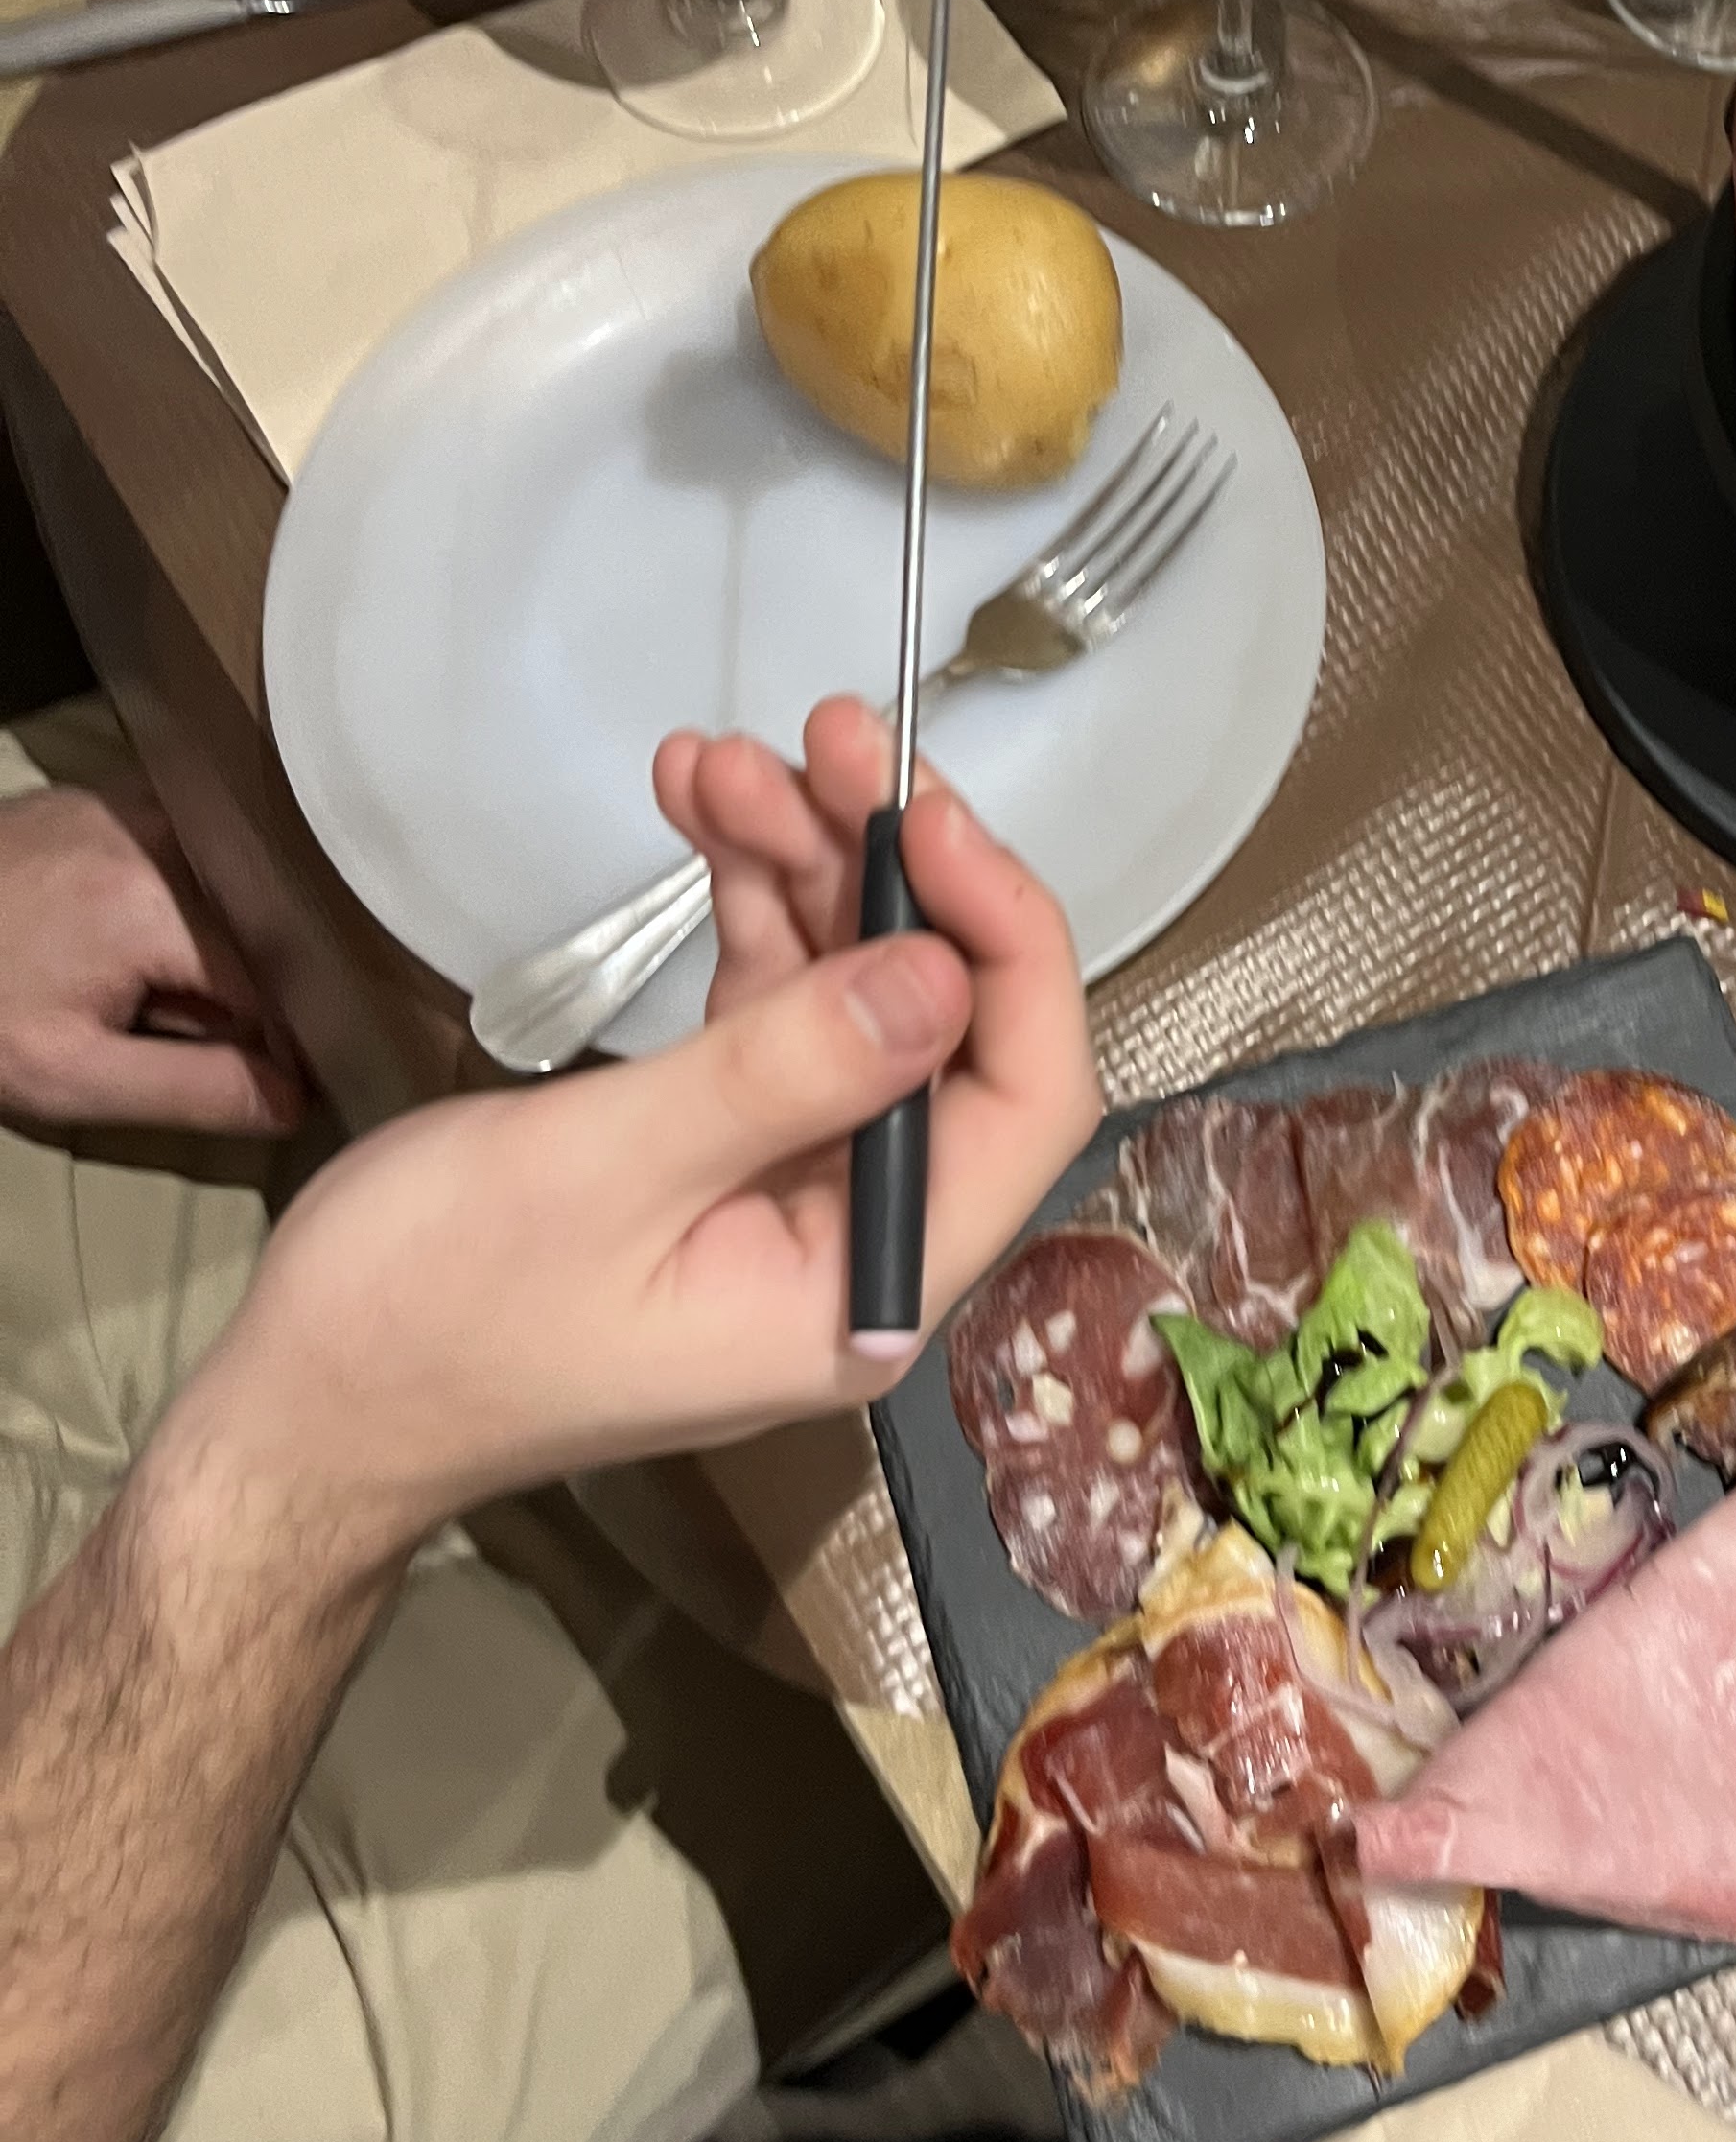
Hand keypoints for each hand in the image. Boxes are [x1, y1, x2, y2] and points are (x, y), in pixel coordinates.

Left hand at [0, 779, 305, 1136]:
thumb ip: (193, 1089)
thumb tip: (296, 1097)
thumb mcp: (70, 1079)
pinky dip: (181, 891)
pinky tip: (133, 933)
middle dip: (239, 987)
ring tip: (152, 982)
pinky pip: (181, 845)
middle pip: (252, 925)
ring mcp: (129, 805)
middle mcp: (159, 835)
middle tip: (177, 1027)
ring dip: (215, 937)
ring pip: (223, 881)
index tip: (264, 1078)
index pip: (275, 983)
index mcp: (158, 908)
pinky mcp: (100, 797)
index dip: (278, 1039)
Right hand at [164, 703, 1099, 1576]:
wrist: (303, 1403)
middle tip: (827, 738)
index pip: (1026, 1101)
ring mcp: (792, 1190)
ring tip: (724, 760)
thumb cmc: (431, 1313)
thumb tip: (945, 971)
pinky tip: (701, 810)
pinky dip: (748, 904)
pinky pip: (775, 1005)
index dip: (1006, 945)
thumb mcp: (604, 1174)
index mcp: (867, 1285)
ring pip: (857, 993)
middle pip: (945, 1025)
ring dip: (807, 864)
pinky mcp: (722, 1145)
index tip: (932, 821)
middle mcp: (858, 1239)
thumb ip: (782, 1075)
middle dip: (895, 870)